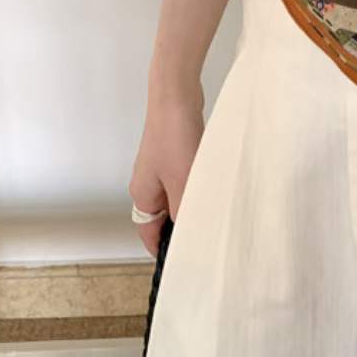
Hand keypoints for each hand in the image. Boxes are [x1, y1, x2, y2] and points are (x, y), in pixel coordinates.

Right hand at [128, 83, 204, 255]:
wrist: (176, 97)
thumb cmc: (174, 139)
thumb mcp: (182, 183)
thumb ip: (185, 213)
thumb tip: (190, 236)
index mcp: (142, 195)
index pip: (150, 233)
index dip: (165, 248)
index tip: (186, 259)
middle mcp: (148, 184)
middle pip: (164, 217)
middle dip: (183, 226)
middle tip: (208, 237)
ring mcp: (161, 169)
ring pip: (178, 198)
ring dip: (193, 205)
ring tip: (215, 213)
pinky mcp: (176, 155)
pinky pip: (186, 181)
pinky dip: (197, 187)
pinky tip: (214, 188)